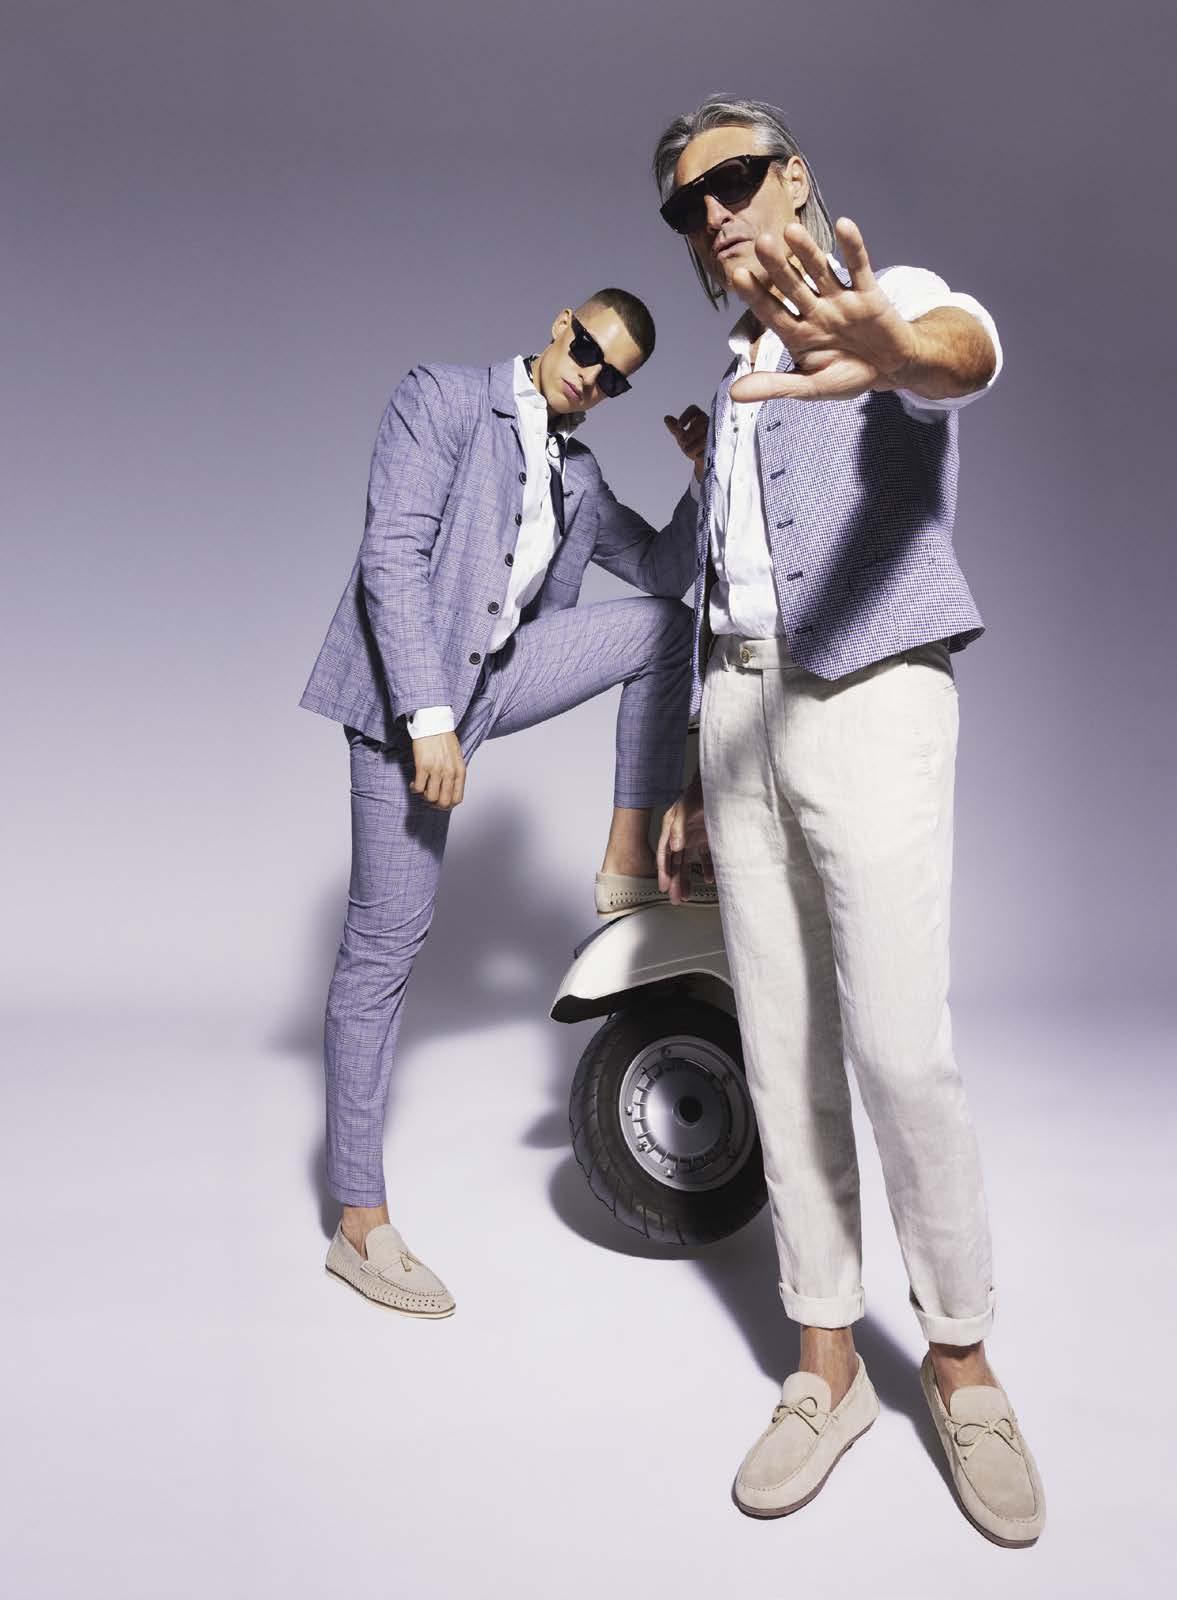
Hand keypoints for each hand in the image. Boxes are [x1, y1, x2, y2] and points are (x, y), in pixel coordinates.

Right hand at [410, 731, 465, 809]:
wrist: (434, 724)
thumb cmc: (444, 739)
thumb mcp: (457, 757)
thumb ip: (455, 773)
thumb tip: (449, 788)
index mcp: (459, 771)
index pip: (457, 799)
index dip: (447, 805)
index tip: (440, 801)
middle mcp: (449, 773)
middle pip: (443, 802)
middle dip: (435, 804)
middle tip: (429, 798)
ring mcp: (436, 770)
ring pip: (430, 797)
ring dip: (424, 796)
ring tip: (421, 788)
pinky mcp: (423, 766)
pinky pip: (418, 787)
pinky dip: (414, 789)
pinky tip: (414, 783)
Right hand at [656, 775, 712, 904]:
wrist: (723, 782)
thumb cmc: (701, 791)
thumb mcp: (687, 807)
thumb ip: (679, 826)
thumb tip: (674, 847)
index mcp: (672, 826)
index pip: (665, 853)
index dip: (663, 871)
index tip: (664, 886)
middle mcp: (681, 833)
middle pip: (675, 862)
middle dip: (674, 881)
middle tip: (674, 898)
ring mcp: (695, 836)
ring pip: (688, 863)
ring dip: (687, 879)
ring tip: (686, 896)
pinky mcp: (708, 837)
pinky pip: (706, 858)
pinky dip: (707, 869)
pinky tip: (709, 878)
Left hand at [664, 405, 708, 482]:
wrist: (703, 459)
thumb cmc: (693, 444)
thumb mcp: (682, 436)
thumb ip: (674, 428)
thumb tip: (666, 418)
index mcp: (698, 417)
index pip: (693, 410)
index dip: (686, 416)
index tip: (679, 425)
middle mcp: (708, 423)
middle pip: (701, 423)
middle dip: (690, 434)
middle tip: (682, 440)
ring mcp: (715, 433)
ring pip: (706, 436)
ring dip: (695, 444)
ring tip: (687, 450)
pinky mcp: (718, 445)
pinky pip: (712, 447)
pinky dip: (703, 452)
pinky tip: (698, 456)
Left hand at [729, 216, 918, 403]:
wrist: (891, 370)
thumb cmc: (848, 376)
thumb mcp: (811, 387)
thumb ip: (775, 386)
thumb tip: (733, 394)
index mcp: (798, 334)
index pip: (771, 312)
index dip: (756, 295)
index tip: (738, 276)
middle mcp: (815, 312)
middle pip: (793, 286)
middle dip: (777, 267)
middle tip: (761, 243)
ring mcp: (840, 300)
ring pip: (821, 271)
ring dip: (807, 252)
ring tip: (792, 230)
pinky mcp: (868, 294)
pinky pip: (860, 267)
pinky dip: (853, 247)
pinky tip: (843, 225)